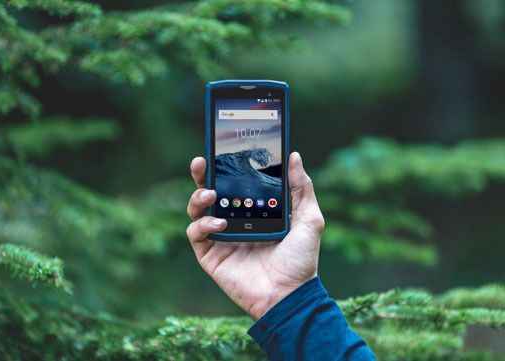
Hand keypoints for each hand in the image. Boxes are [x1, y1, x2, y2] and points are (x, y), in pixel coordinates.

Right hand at [185, 152, 324, 319]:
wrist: (290, 295)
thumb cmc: (302, 260)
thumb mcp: (309, 218)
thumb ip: (301, 187)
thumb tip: (294, 156)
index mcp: (256, 211)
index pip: (237, 184)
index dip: (227, 167)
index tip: (224, 147)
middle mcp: (236, 222)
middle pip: (211, 192)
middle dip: (203, 175)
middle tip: (202, 161)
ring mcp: (221, 238)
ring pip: (197, 210)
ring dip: (198, 197)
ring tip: (211, 194)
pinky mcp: (211, 255)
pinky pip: (195, 233)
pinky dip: (202, 224)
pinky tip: (219, 223)